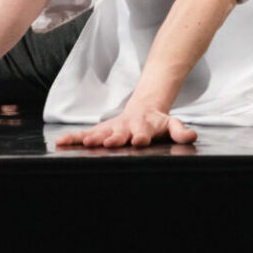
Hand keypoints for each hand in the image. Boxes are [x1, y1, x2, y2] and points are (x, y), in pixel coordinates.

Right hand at [55, 106, 196, 148]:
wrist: (143, 108)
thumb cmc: (157, 122)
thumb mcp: (172, 124)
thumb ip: (181, 131)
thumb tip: (193, 136)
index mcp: (143, 126)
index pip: (142, 132)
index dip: (141, 136)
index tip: (139, 141)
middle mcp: (125, 127)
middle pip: (119, 133)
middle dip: (114, 138)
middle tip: (109, 143)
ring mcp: (111, 128)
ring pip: (100, 133)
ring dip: (92, 139)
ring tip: (82, 143)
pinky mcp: (100, 131)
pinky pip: (84, 135)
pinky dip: (73, 139)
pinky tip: (60, 144)